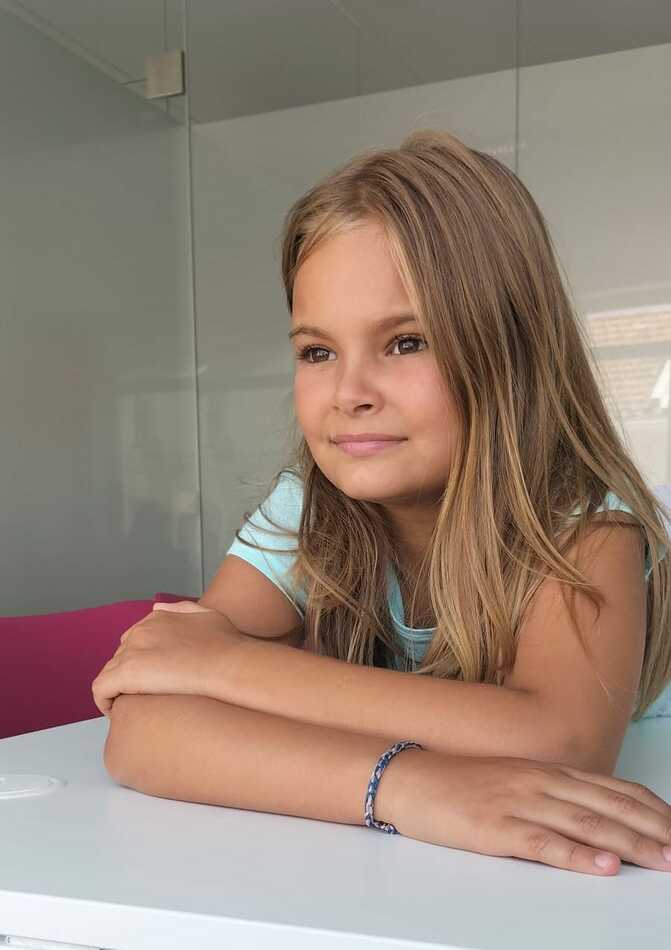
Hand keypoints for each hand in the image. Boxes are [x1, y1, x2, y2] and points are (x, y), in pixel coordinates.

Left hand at [91, 601, 244, 717]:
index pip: (135, 640)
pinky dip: (105, 702)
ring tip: (131, 708)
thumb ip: (182, 608)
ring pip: (110, 673)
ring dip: (117, 690)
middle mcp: (140, 631)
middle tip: (143, 696)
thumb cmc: (226, 644)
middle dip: (128, 676)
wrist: (228, 663)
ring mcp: (132, 651)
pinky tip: (118, 713)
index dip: (140, 661)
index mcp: (157, 618)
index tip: (151, 678)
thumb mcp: (207, 614)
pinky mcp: (127, 673)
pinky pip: (101, 690)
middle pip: (121, 657)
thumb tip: (157, 608)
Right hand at [384, 750, 670, 874]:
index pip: (615, 789)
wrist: (412, 778)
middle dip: (652, 831)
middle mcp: (542, 782)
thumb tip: (596, 819)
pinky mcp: (497, 828)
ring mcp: (520, 802)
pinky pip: (545, 843)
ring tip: (662, 861)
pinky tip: (602, 866)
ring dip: (629, 845)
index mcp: (548, 771)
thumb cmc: (462, 784)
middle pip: (610, 807)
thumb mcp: (516, 781)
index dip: (651, 811)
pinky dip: (578, 856)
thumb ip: (554, 795)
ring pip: (586, 824)